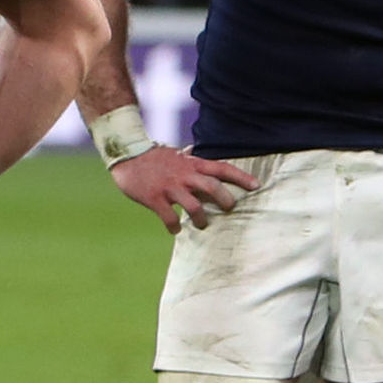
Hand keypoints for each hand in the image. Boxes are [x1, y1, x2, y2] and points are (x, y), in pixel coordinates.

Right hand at [108, 145, 258, 233]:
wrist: (126, 153)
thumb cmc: (151, 156)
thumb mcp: (175, 155)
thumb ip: (188, 161)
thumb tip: (198, 158)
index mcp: (191, 164)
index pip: (221, 168)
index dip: (241, 177)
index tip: (256, 186)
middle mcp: (184, 175)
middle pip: (213, 187)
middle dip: (225, 200)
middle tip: (229, 208)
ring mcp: (169, 186)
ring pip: (194, 206)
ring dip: (201, 219)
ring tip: (202, 224)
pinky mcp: (154, 197)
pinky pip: (169, 217)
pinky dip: (174, 226)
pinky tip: (175, 230)